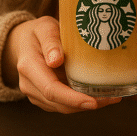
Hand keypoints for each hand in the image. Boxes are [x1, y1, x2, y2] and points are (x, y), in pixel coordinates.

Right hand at [2, 16, 120, 112]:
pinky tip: (97, 95)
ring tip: (110, 96)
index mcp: (29, 67)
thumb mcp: (44, 27)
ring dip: (85, 105)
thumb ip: (51, 41)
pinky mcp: (42, 98)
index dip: (73, 99)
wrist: (23, 42)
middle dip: (86, 104)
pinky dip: (80, 102)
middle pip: (59, 103)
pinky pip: (62, 105)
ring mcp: (35, 94)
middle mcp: (29, 85)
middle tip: (113, 98)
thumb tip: (56, 60)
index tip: (93, 102)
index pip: (51, 89)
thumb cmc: (38, 32)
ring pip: (62, 108)